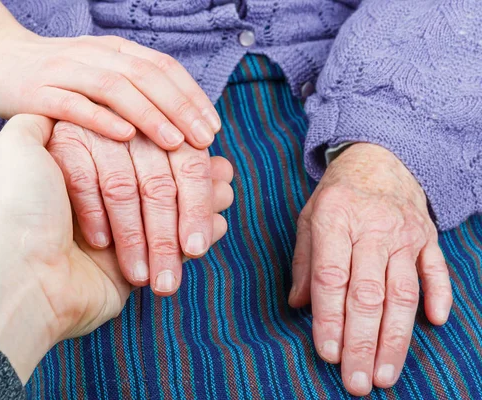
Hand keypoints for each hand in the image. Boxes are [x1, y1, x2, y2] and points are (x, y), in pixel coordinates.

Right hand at [0, 0, 219, 150]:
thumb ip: (136, 89)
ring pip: (115, 88)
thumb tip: (182, 122)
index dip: (192, 96)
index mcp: (114, 50)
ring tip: (175, 142)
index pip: (163, 67)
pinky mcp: (37, 93)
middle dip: (180, 108)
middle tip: (204, 140)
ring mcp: (65, 71)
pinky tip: (125, 136)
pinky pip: (74, 105)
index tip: (213, 127)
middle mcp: (94, 55)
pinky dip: (101, 119)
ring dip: (149, 114)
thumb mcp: (102, 73)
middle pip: (146, 76)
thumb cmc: (60, 77)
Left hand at [0, 115, 231, 381]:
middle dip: (192, 185)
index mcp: (78, 167)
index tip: (201, 140)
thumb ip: (40, 121)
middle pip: (158, 184)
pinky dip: (198, 233)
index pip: (138, 150)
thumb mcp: (18, 147)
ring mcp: (113, 236)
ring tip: (227, 197)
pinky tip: (217, 223)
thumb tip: (64, 102)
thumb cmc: (20, 207)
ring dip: (199, 206)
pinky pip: (171, 249)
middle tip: (225, 183)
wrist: (16, 275)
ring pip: (169, 214)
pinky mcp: (124, 268)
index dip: (171, 145)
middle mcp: (96, 199)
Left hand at [289, 143, 452, 395]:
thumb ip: (303, 260)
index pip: (330, 276)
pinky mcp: (428, 238)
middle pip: (367, 293)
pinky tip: (435, 324)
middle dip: (361, 342)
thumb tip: (296, 305)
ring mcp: (405, 234)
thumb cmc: (338, 194)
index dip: (328, 317)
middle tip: (356, 381)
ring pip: (401, 292)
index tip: (327, 353)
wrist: (381, 158)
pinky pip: (437, 270)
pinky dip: (439, 296)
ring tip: (385, 373)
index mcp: (335, 220)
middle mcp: (372, 228)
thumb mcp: (309, 217)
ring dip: (395, 336)